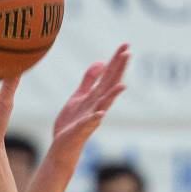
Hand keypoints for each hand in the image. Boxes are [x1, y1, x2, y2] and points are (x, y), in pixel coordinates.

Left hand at [48, 43, 128, 162]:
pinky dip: (95, 118)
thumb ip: (89, 80)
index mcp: (96, 96)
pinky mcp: (81, 130)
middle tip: (128, 54)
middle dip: (118, 70)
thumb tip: (101, 62)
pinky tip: (100, 113)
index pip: (109, 75)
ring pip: (104, 104)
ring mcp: (91, 118)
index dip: (116, 60)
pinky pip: (89, 124)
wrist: (62, 146)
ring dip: (113, 94)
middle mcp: (97, 105)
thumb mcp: (79, 96)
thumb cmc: (72, 123)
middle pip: (109, 85)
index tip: (126, 45)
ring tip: (122, 84)